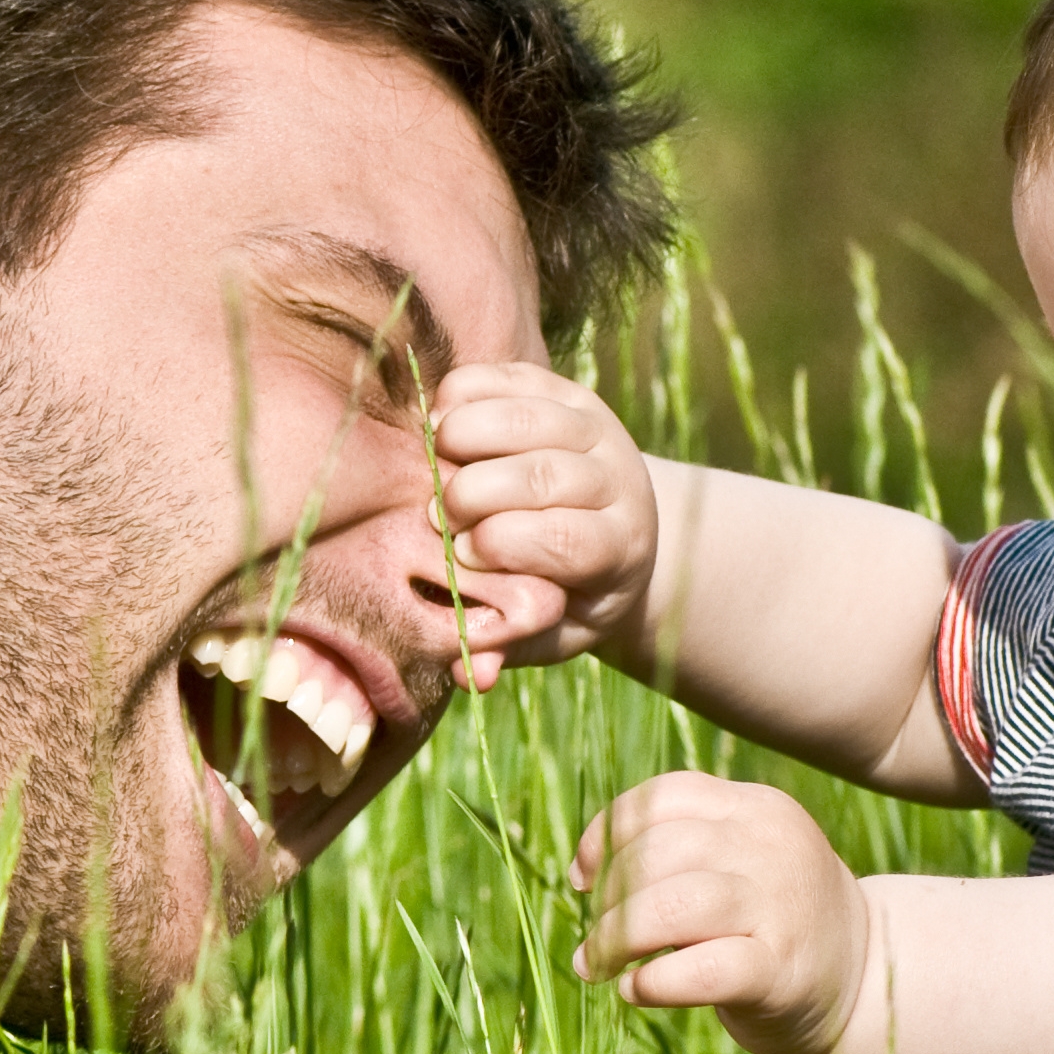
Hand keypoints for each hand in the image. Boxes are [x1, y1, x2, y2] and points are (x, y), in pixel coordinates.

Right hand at [426, 362, 659, 687]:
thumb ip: (511, 647)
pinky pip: (514, 378)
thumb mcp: (552, 632)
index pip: (568, 539)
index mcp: (621, 547)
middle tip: (436, 512)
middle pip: (545, 475)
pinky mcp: (568, 392)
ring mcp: (597, 429)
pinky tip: (439, 421)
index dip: (505, 544)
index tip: (461, 554)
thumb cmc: (568, 593)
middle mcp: (620, 482)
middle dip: (476, 493)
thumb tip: (470, 674)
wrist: (615, 530)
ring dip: (467, 435)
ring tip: (432, 461)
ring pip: (529, 418)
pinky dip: (468, 392)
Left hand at [570, 771, 871, 1053]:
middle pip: (657, 852)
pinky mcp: (781, 971)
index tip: (583, 878)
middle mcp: (770, 846)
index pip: (661, 798)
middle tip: (596, 938)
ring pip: (670, 907)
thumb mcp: (739, 859)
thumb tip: (584, 870)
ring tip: (599, 965)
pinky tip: (636, 991)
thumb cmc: (774, 918)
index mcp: (755, 807)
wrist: (866, 977)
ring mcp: (779, 907)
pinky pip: (700, 971)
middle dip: (607, 897)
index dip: (605, 836)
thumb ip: (677, 849)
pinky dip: (653, 984)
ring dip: (615, 939)